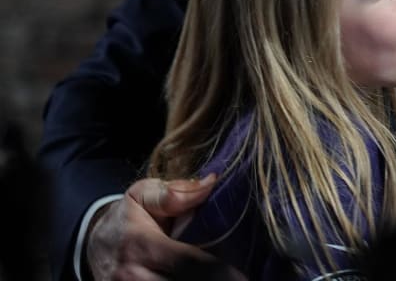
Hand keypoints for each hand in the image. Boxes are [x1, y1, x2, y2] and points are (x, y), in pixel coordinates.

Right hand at [85, 175, 234, 279]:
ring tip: (227, 275)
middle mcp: (133, 276)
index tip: (244, 276)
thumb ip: (177, 192)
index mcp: (142, 245)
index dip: (219, 272)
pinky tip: (206, 278)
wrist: (91, 244)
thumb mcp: (143, 195)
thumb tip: (212, 183)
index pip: (187, 263)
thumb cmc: (128, 218)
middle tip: (240, 275)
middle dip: (213, 280)